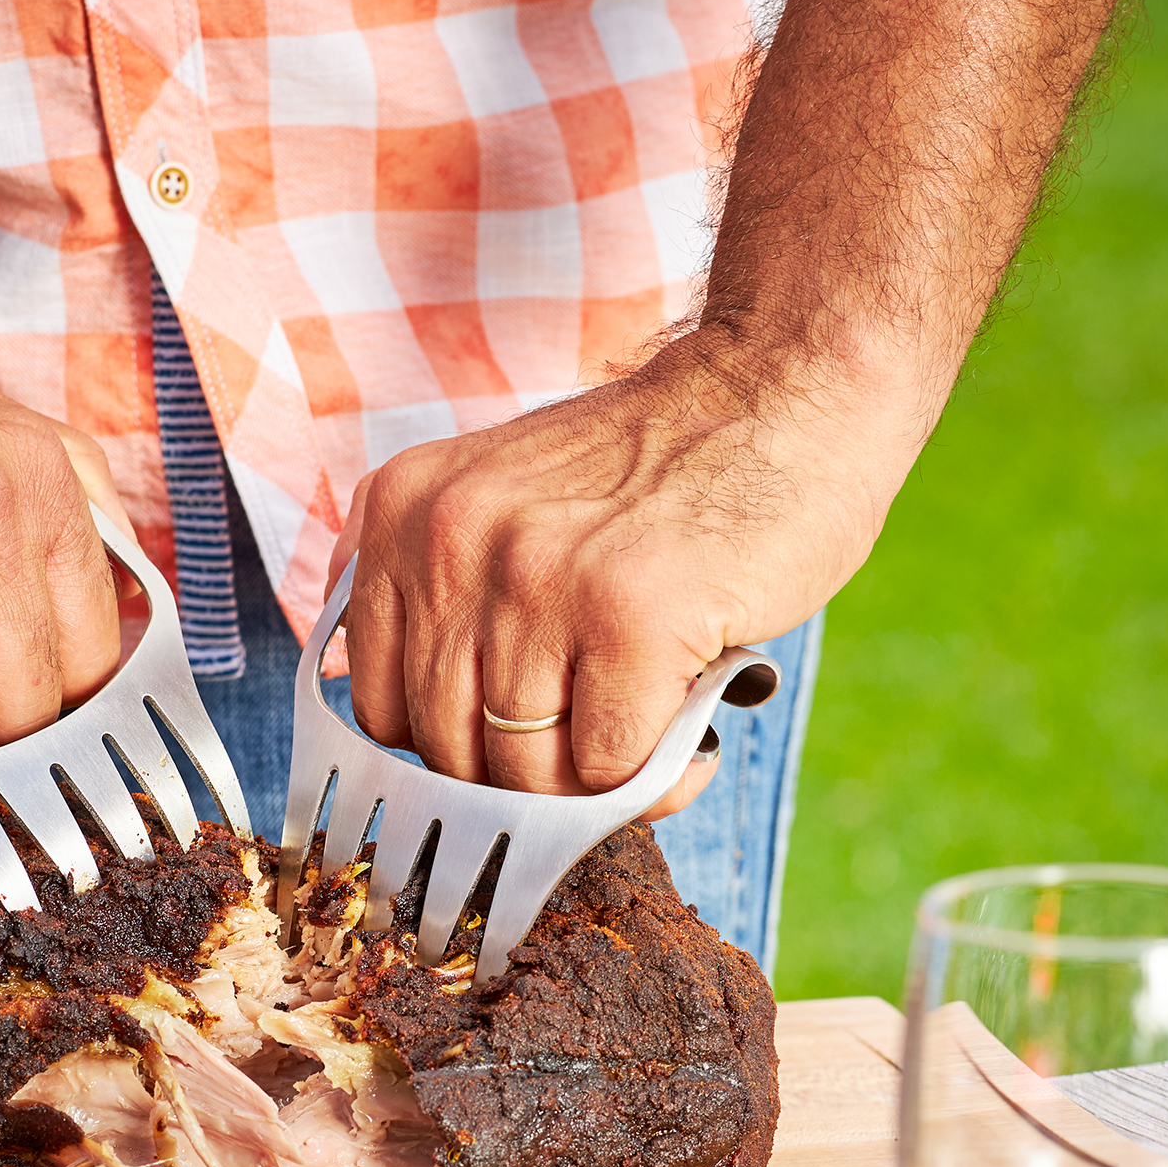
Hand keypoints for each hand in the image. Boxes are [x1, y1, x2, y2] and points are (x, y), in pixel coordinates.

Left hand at [331, 332, 909, 819]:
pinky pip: (608, 766)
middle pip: (450, 751)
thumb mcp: (499, 503)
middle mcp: (454, 541)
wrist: (784, 385)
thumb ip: (445, 599)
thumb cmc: (651, 472)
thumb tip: (423, 749)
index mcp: (405, 516)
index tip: (515, 733)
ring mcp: (539, 578)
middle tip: (593, 736)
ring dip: (592, 781)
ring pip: (525, 771)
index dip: (455, 745)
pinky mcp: (630, 616)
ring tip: (646, 726)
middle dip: (527, 771)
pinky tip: (689, 727)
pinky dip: (654, 776)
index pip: (384, 711)